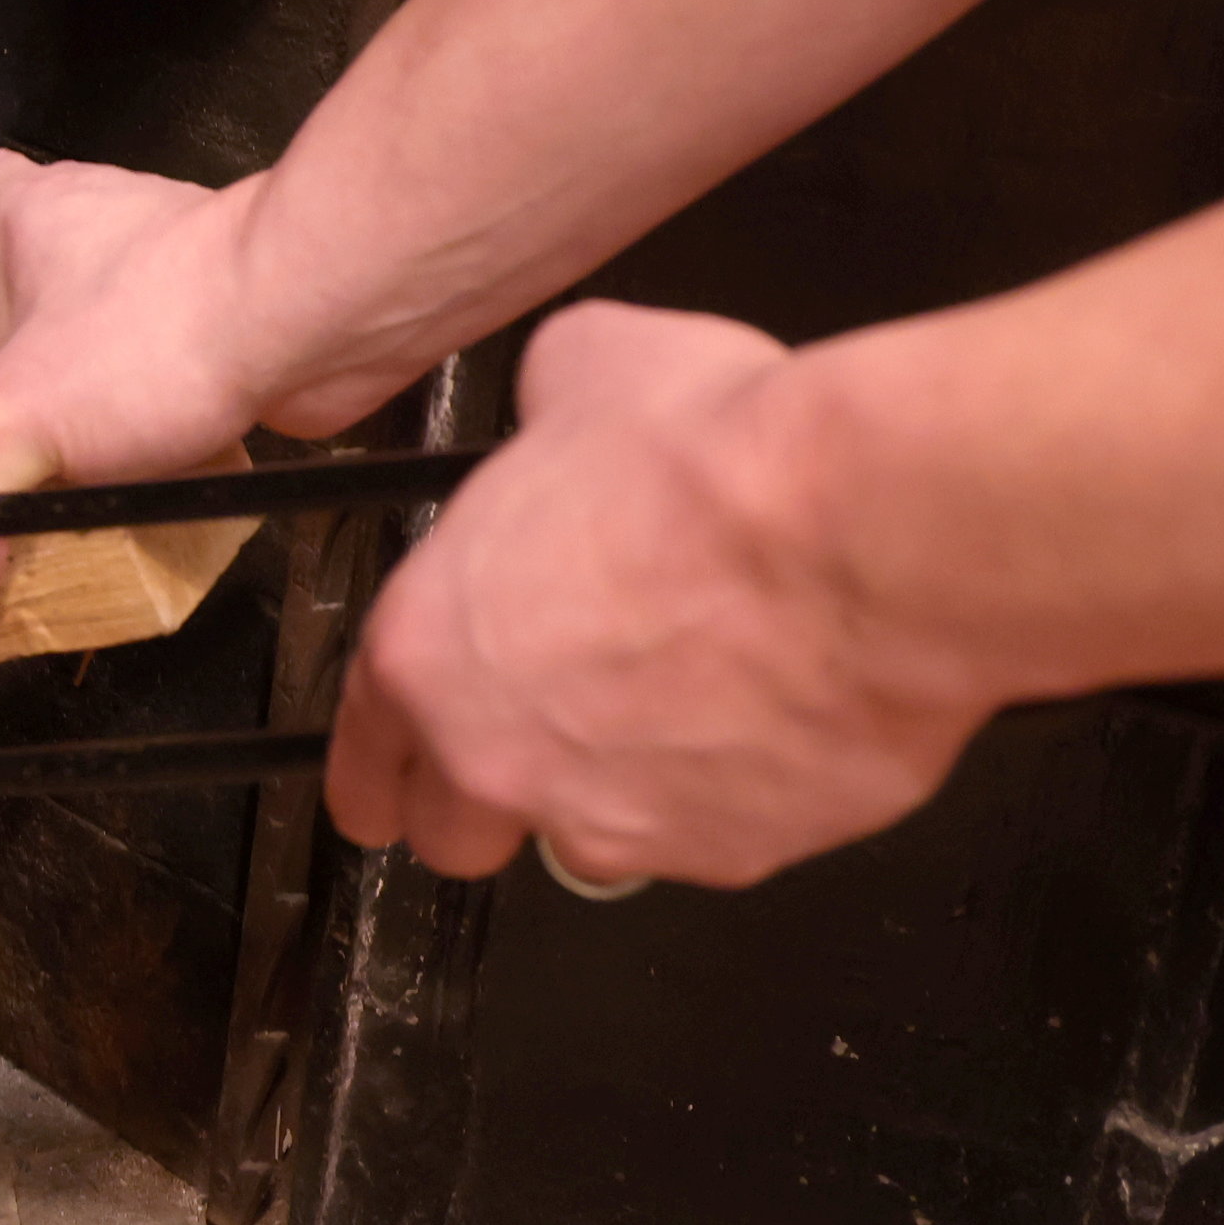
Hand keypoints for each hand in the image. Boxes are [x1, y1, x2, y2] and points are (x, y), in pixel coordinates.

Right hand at [0, 153, 391, 633]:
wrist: (304, 318)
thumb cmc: (155, 328)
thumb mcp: (16, 431)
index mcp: (26, 215)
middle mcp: (98, 224)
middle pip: (31, 281)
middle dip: (12, 356)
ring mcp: (169, 267)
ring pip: (106, 329)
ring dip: (88, 392)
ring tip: (67, 471)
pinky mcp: (229, 314)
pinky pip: (171, 369)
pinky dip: (158, 420)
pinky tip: (151, 478)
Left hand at [320, 300, 993, 891]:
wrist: (861, 533)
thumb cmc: (717, 466)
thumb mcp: (582, 371)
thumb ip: (541, 418)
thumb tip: (561, 409)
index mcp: (428, 652)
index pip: (362, 753)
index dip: (374, 771)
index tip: (383, 788)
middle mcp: (503, 758)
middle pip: (454, 836)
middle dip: (483, 806)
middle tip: (536, 744)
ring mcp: (618, 822)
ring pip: (588, 846)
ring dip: (612, 798)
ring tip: (675, 715)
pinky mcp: (733, 853)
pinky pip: (715, 840)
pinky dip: (733, 795)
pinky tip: (770, 717)